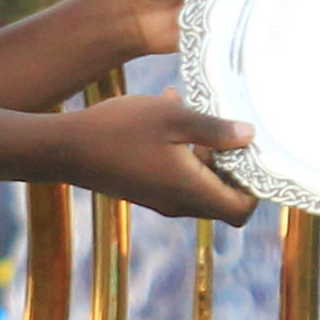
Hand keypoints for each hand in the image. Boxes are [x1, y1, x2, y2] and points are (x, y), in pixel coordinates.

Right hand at [46, 92, 256, 224]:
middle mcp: (179, 203)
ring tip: (194, 109)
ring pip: (200, 182)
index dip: (255, 186)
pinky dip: (184, 150)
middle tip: (227, 127)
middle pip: (224, 198)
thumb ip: (215, 129)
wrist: (64, 148)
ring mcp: (160, 198)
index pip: (241, 210)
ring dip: (206, 151)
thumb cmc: (119, 130)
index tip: (254, 152)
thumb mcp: (173, 118)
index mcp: (191, 191)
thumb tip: (250, 136)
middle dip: (233, 164)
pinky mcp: (146, 188)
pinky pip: (178, 174)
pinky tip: (171, 108)